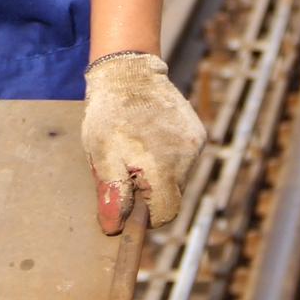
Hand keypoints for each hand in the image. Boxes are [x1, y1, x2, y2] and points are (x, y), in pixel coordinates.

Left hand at [82, 51, 206, 232]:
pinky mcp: (197, 132)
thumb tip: (114, 228)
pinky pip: (184, 157)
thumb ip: (112, 192)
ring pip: (178, 176)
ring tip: (137, 146)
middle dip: (150, 190)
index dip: (146, 216)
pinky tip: (150, 135)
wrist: (128, 71)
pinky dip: (168, 155)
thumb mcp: (101, 154)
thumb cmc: (109, 113)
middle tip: (127, 167)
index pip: (165, 212)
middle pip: (171, 195)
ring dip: (159, 171)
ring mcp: (195, 143)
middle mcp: (186, 156)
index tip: (130, 204)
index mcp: (163, 165)